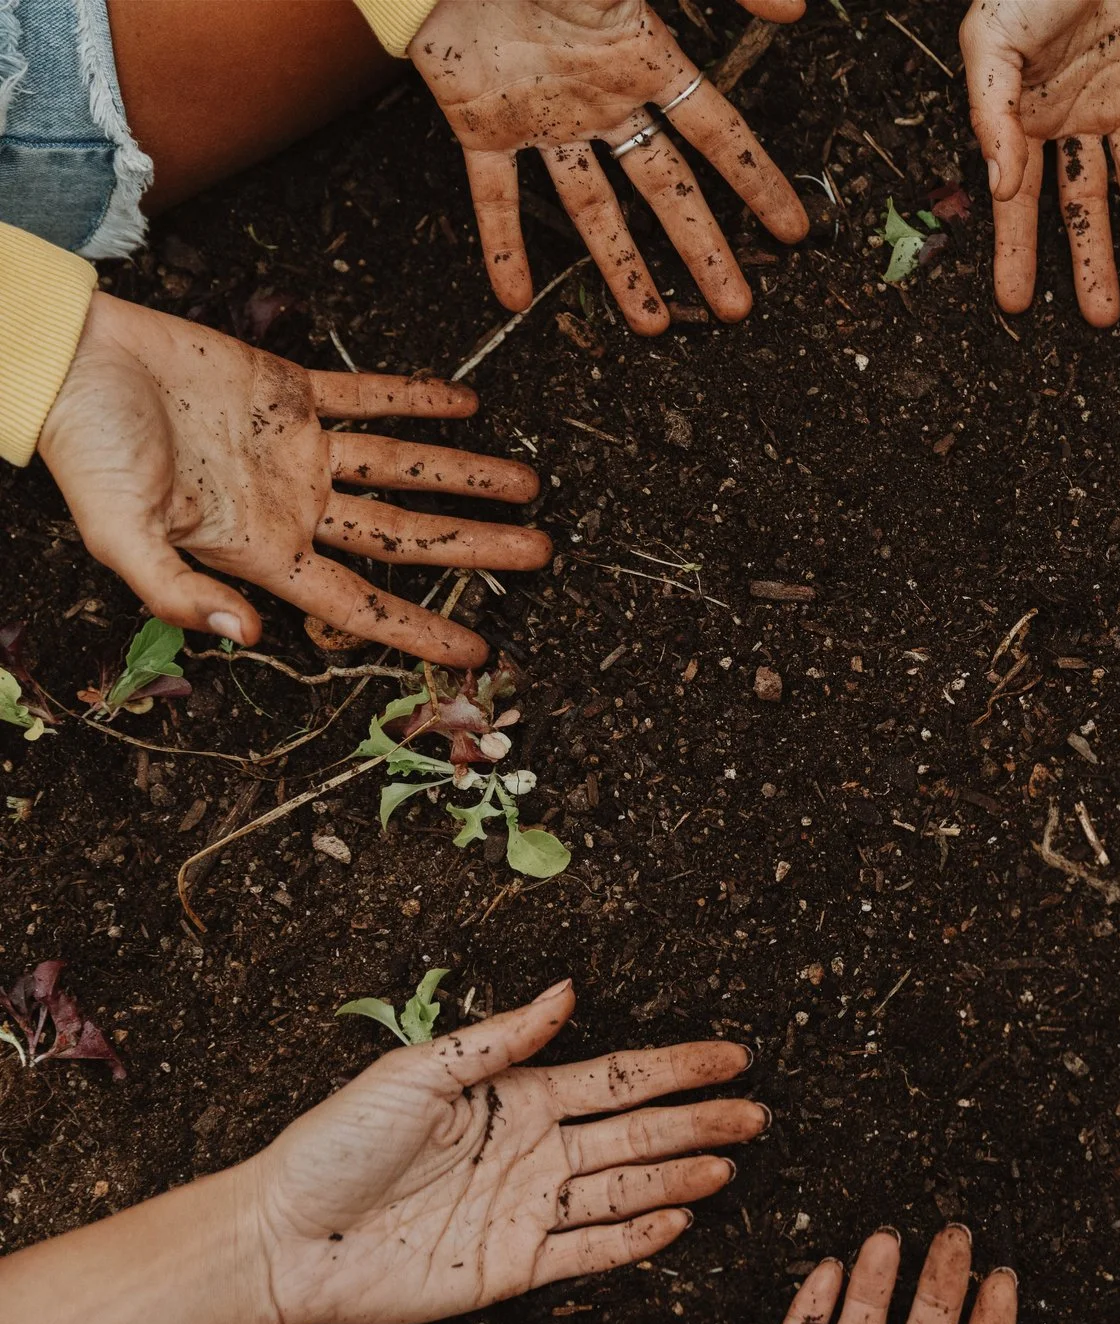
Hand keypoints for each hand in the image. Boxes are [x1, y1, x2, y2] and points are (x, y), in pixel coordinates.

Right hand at [38, 293, 547, 666]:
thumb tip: (246, 636)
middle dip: (474, 546)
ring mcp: (297, 447)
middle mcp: (293, 504)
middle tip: (543, 555)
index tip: (480, 654)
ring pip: (402, 467)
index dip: (419, 630)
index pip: (359, 601)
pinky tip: (470, 407)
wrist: (63, 359)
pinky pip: (368, 396)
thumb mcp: (117, 534)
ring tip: (531, 484)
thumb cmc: (82, 450)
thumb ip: (177, 592)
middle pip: (403, 535)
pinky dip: (418, 400)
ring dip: (466, 474)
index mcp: (261, 548)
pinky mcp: (289, 388)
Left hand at [247, 981, 765, 1323]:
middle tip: (756, 1114)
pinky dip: (635, 1239)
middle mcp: (533, 1152)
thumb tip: (568, 991)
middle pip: (637, 1134)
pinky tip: (679, 1220)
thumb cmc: (335, 1146)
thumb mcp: (415, 1074)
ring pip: (625, 1190)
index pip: (617, 1079)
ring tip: (729, 1165)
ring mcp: (527, 1210)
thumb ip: (500, 1041)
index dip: (677, 1068)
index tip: (732, 1057)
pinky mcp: (513, 1266)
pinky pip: (588, 1251)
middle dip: (698, 1121)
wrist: (284, 1239)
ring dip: (679, 1177)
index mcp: (516, 1099)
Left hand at [410, 0, 808, 333]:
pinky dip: (503, 247)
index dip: (756, 182)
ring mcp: (545, 119)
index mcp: (642, 60)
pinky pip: (496, 197)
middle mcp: (601, 100)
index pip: (717, 133)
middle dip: (702, 251)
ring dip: (623, 268)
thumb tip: (794, 5)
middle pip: (666, 190)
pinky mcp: (483, 126)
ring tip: (652, 325)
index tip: (791, 231)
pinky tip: (514, 297)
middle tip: (734, 307)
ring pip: (593, 208)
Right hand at [962, 0, 1119, 323]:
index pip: (1020, 197)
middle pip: (1089, 206)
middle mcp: (1083, 115)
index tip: (1013, 304)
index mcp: (1032, 110)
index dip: (1016, 249)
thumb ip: (991, 114)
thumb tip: (1001, 185)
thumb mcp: (994, 39)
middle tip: (1102, 318)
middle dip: (1094, 264)